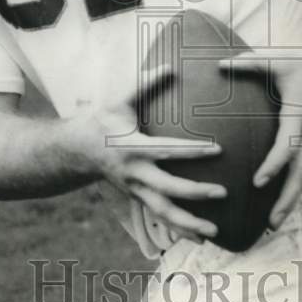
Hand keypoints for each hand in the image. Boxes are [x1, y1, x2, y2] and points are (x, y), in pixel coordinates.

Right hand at [77, 66, 225, 242]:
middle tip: (223, 192)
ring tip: (215, 230)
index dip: (192, 151)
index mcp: (133, 148)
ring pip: (164, 213)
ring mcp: (136, 190)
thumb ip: (145, 84)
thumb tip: (171, 65)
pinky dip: (181, 228)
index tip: (218, 148)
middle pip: (167, 189)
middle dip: (195, 193)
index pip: (167, 151)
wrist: (78, 150)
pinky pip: (162, 218)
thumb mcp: (119, 100)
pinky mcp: (138, 199)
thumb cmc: (104, 120)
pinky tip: (202, 236)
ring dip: (189, 224)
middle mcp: (134, 174)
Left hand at [220, 47, 301, 229]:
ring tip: (272, 225)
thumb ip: (247, 64)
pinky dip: (292, 189)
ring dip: (289, 201)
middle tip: (270, 223)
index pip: (287, 146)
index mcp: (299, 115)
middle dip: (286, 199)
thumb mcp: (276, 59)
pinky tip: (278, 207)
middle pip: (300, 173)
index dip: (274, 165)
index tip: (258, 182)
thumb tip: (217, 64)